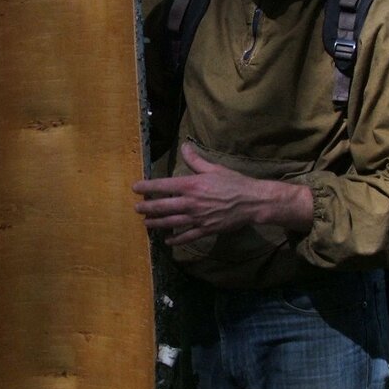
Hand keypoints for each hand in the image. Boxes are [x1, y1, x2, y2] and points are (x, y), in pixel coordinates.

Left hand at [132, 141, 312, 245]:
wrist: (252, 202)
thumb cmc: (234, 183)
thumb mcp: (214, 168)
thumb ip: (195, 160)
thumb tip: (184, 146)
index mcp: (191, 185)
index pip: (163, 185)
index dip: (147, 187)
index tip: (135, 188)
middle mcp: (191, 202)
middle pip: (163, 206)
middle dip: (147, 208)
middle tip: (136, 209)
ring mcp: (197, 218)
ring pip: (171, 222)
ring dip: (157, 223)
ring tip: (146, 224)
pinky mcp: (205, 230)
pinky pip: (187, 236)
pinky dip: (176, 240)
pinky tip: (168, 242)